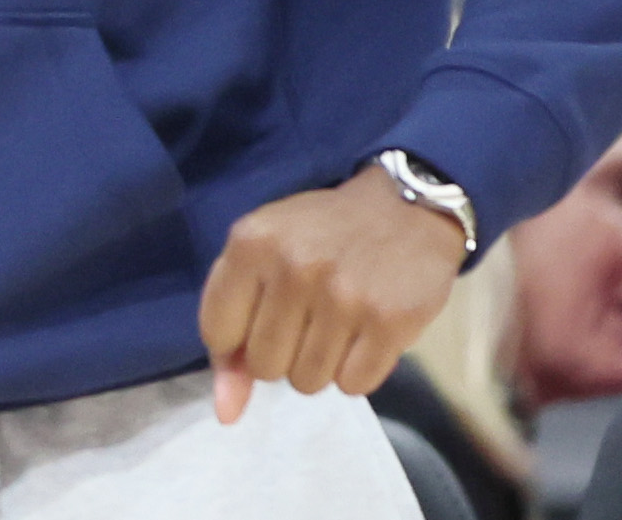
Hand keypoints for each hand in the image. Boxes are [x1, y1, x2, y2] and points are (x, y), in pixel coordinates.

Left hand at [198, 165, 466, 424]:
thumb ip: (232, 331)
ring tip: (338, 321)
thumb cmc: (321, 235)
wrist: (403, 207)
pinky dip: (358, 369)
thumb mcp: (263, 257)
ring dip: (322, 364)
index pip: (218, 334)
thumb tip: (226, 413)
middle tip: (309, 314)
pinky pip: (354, 386)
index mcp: (250, 242)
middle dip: (284, 352)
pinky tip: (366, 331)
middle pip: (265, 367)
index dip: (238, 340)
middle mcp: (294, 267)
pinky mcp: (389, 321)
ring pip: (308, 383)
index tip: (263, 317)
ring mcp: (343, 296)